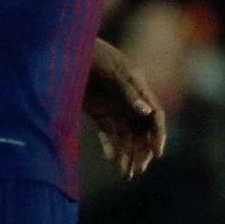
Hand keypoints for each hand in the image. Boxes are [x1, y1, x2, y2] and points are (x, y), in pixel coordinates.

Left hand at [83, 38, 166, 179]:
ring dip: (127, 153)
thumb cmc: (92, 55)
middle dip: (142, 151)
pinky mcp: (98, 111)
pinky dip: (110, 145)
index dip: (158, 134)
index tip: (157, 153)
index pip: (155, 115)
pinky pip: (108, 132)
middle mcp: (129, 99)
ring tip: (125, 173)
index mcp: (139, 87)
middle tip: (137, 171)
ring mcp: (113, 105)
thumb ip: (129, 92)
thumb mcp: (112, 71)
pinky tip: (111, 158)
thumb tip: (146, 113)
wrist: (66, 50)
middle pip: (141, 129)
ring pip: (125, 134)